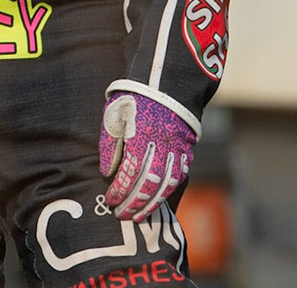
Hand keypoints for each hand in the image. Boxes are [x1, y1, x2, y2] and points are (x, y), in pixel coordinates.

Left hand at [99, 90, 195, 220]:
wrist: (168, 80)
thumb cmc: (135, 97)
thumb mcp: (115, 114)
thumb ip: (110, 144)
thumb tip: (107, 173)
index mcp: (141, 134)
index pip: (129, 172)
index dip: (119, 191)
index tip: (110, 201)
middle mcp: (162, 143)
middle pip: (149, 183)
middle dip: (134, 204)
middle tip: (122, 216)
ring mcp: (178, 146)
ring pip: (167, 183)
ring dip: (153, 203)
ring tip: (140, 216)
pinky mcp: (188, 146)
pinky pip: (181, 174)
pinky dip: (170, 189)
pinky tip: (159, 198)